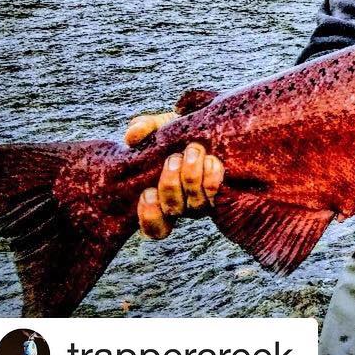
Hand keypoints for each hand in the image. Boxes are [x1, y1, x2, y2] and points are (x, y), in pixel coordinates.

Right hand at [126, 111, 224, 238]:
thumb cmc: (178, 131)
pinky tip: (211, 160)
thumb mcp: (158, 126)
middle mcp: (184, 204)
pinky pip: (216, 193)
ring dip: (191, 176)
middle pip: (173, 210)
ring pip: (195, 205)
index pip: (154, 228)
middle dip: (170, 183)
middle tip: (174, 157)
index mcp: (161, 196)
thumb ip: (142, 128)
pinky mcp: (223, 190)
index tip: (148, 192)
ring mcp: (204, 199)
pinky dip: (212, 177)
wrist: (210, 126)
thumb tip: (131, 137)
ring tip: (193, 150)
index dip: (149, 216)